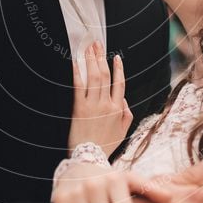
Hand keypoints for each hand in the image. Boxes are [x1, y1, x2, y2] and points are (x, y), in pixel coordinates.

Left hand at [69, 42, 131, 157]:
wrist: (89, 158)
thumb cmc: (105, 146)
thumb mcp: (123, 132)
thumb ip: (127, 115)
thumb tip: (124, 100)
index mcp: (118, 109)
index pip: (120, 83)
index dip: (118, 69)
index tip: (116, 57)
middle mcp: (107, 104)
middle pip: (105, 75)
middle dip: (101, 57)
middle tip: (97, 44)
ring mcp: (93, 105)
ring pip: (94, 77)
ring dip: (91, 60)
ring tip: (88, 48)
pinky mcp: (79, 108)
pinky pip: (79, 87)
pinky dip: (78, 73)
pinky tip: (75, 62)